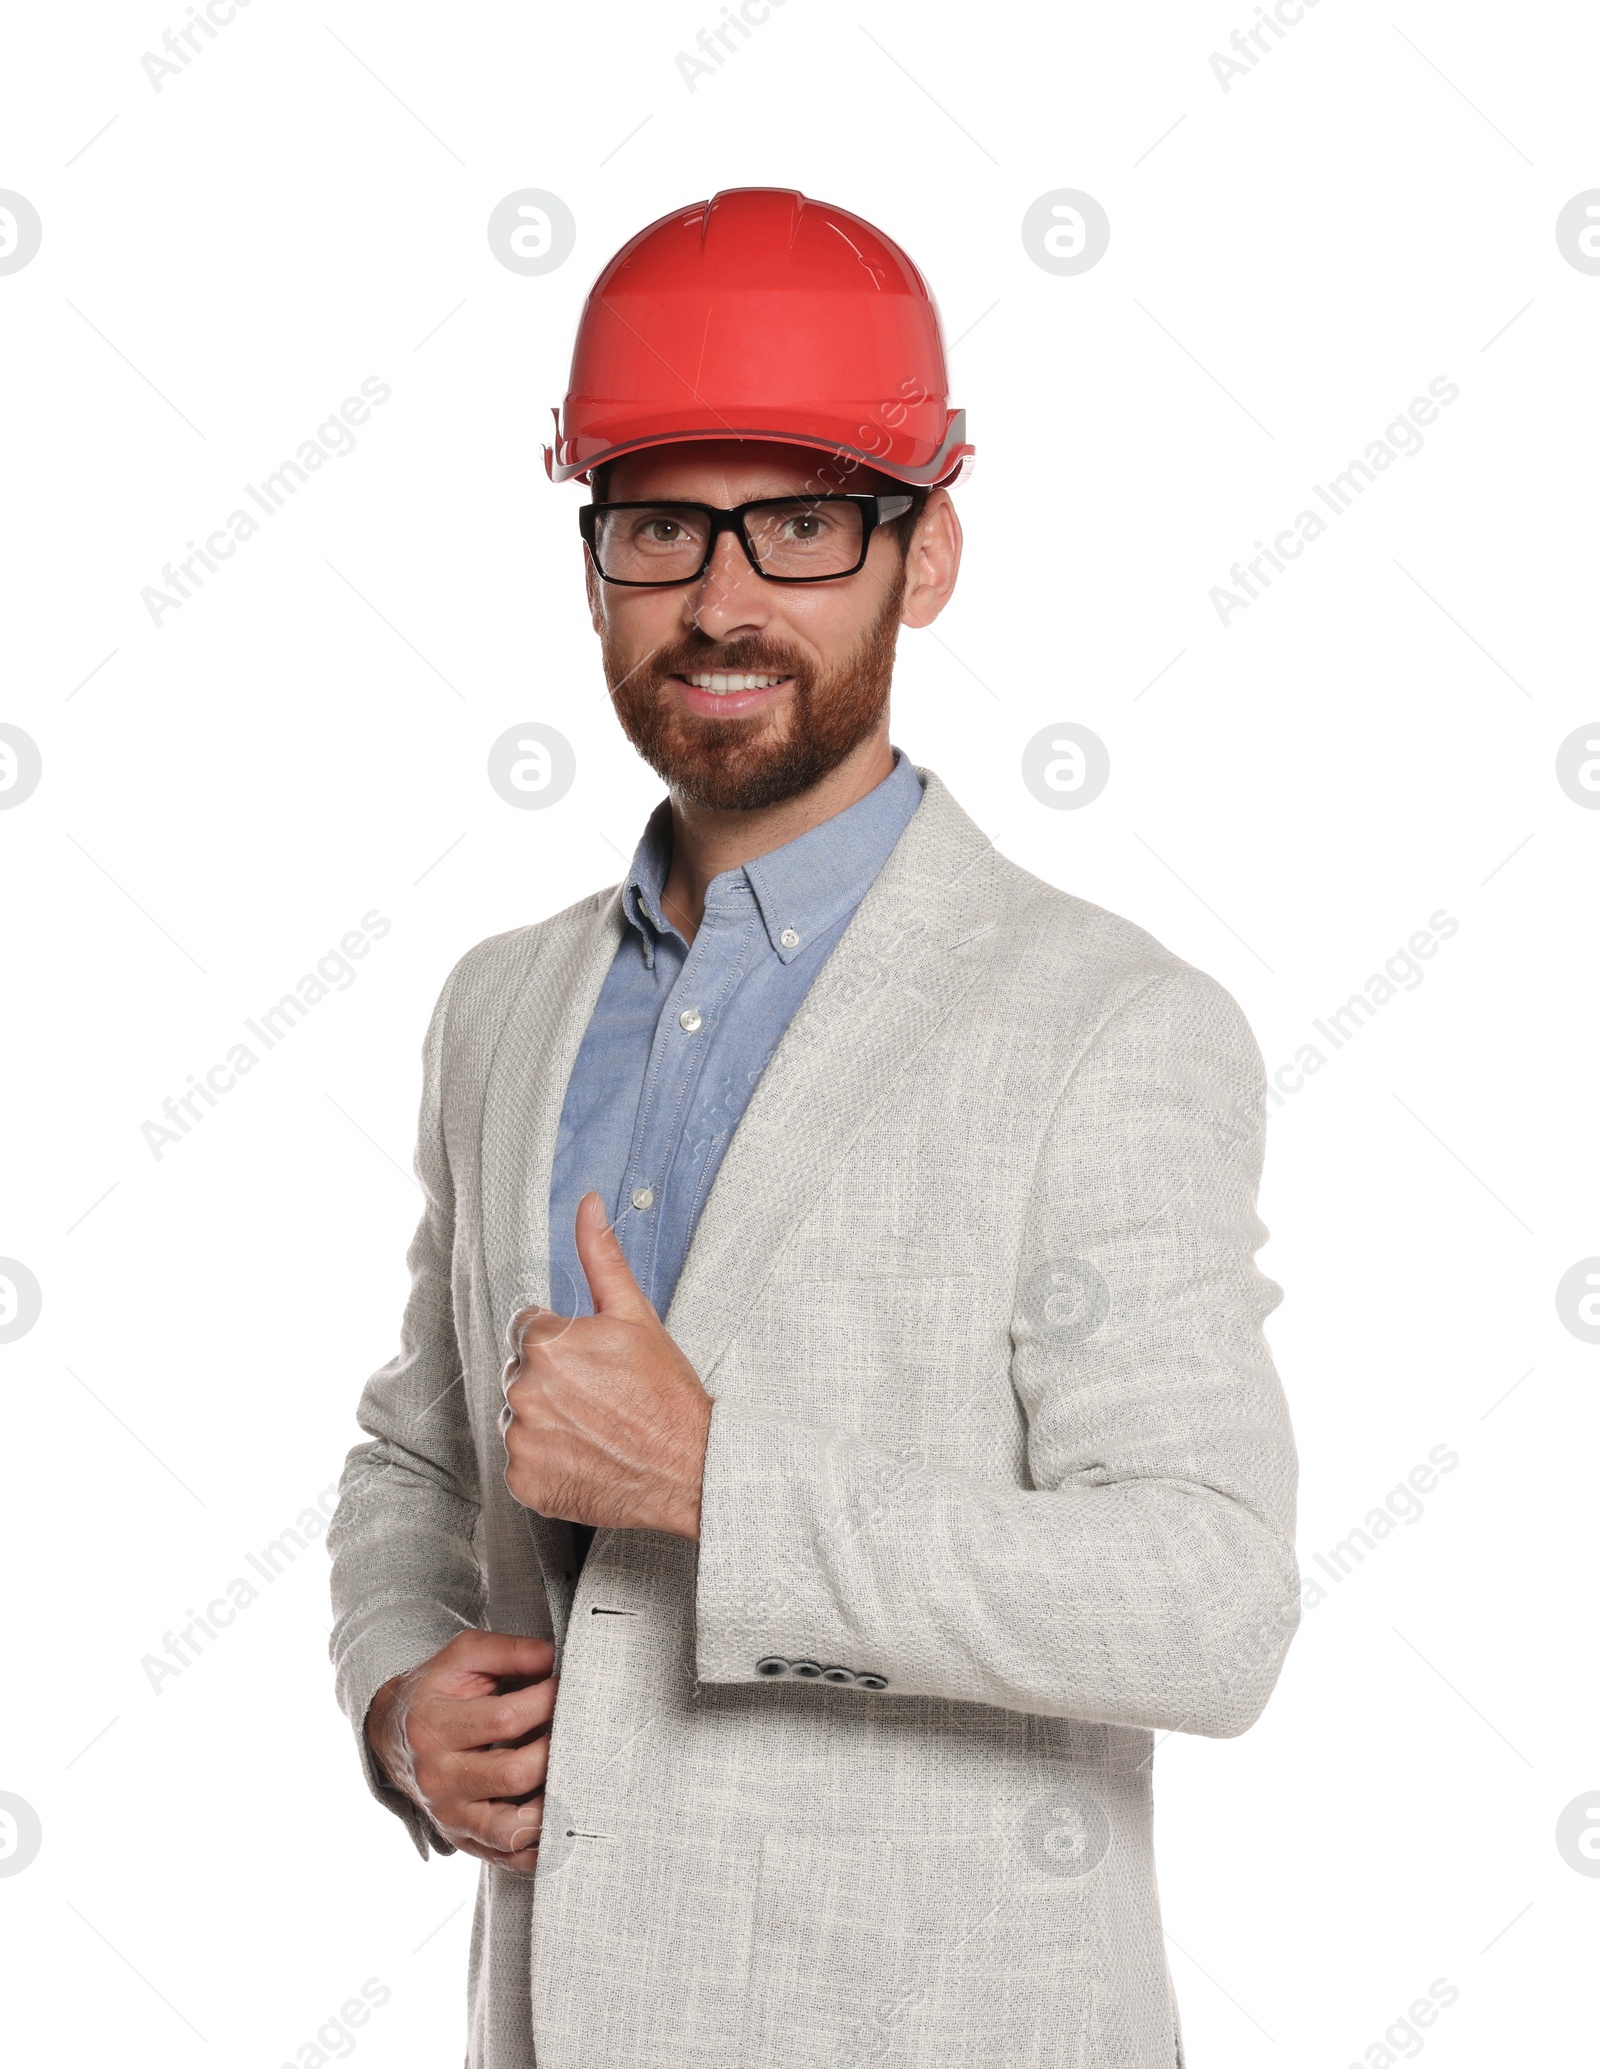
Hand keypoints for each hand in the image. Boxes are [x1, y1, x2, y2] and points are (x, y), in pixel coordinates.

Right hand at [365, 1630, 555, 1875]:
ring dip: (552, 1807)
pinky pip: (506, 1857)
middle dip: (556, 1750)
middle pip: (513, 1774)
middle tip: (579, 1731)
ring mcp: (449, 1814)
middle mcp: (438, 1777)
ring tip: (576, 1780)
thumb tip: (556, 1657)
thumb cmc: (436, 1690)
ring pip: (509, 1828)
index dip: (546, 1702)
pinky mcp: (462, 1839)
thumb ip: (511, 1652)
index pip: (504, 1719)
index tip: (568, 1687)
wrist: (391, 1734)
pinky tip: (562, 1827)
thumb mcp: (464, 1656)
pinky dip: (539, 1850)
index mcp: (433, 1725)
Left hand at [501, 1190, 712, 1538]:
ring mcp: (522, 1439)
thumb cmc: (667, 1393)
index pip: (526, 1330)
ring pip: (519, 1416)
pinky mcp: (524, 1481)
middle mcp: (524, 1390)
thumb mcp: (635, 1314)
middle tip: (600, 1395)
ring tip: (594, 1426)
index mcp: (545, 1343)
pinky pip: (522, 1462)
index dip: (562, 1343)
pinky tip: (583, 1456)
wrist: (690, 1467)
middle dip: (552, 1379)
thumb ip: (600, 1255)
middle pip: (520, 1373)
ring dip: (546, 1420)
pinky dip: (546, 1461)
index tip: (592, 1363)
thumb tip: (587, 1204)